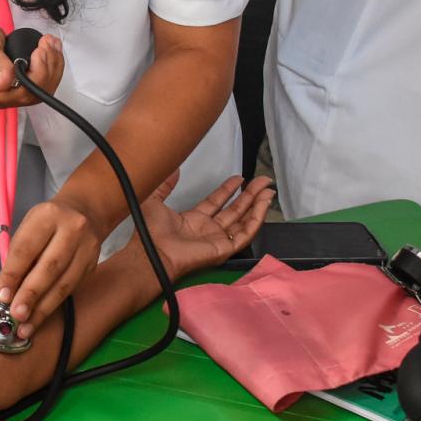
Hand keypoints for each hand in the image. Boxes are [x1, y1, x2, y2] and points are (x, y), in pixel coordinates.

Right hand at [0, 14, 63, 110]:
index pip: (21, 93)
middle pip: (34, 94)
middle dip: (48, 68)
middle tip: (48, 43)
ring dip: (52, 66)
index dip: (37, 74)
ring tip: (50, 43)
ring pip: (40, 90)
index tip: (39, 50)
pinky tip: (50, 50)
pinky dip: (49, 66)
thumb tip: (4, 82)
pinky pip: (38, 83)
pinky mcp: (15, 86)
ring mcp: (7, 94)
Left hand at [0, 195, 103, 337]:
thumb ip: (12, 261)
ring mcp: (87, 247)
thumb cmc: (46, 224)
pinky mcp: (93, 264)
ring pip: (64, 283)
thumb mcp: (26, 231)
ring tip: (25, 326)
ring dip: (42, 308)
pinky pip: (71, 289)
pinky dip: (53, 305)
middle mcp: (71, 229)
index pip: (26, 249)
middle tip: (15, 315)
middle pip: (49, 267)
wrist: (83, 213)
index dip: (13, 275)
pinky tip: (39, 318)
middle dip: (30, 295)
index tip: (1, 296)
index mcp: (47, 216)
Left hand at [138, 172, 274, 282]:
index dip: (228, 190)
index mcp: (193, 220)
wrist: (153, 252)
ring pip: (244, 221)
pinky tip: (263, 204)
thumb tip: (174, 168)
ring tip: (268, 190)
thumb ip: (164, 185)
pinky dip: (257, 219)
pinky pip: (246, 233)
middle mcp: (208, 229)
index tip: (239, 178)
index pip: (216, 203)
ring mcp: (218, 239)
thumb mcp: (154, 201)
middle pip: (234, 210)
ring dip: (257, 205)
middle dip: (249, 195)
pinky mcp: (225, 248)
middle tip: (263, 180)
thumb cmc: (151, 232)